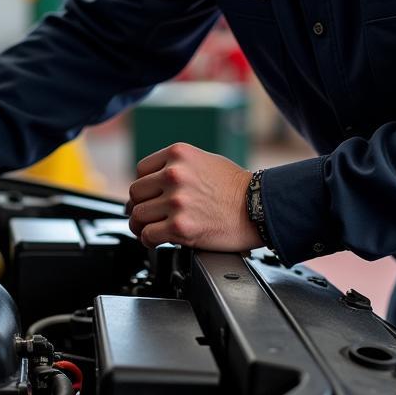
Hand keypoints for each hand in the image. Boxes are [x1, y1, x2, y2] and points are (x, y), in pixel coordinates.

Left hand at [126, 143, 259, 250]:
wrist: (259, 208)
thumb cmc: (237, 187)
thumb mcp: (204, 161)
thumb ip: (177, 167)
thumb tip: (153, 184)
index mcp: (178, 154)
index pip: (141, 170)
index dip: (144, 186)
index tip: (148, 197)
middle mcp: (174, 175)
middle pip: (136, 193)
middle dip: (140, 206)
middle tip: (146, 215)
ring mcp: (176, 201)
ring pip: (138, 215)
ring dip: (141, 225)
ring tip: (148, 229)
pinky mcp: (181, 227)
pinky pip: (149, 235)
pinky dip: (148, 240)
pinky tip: (155, 240)